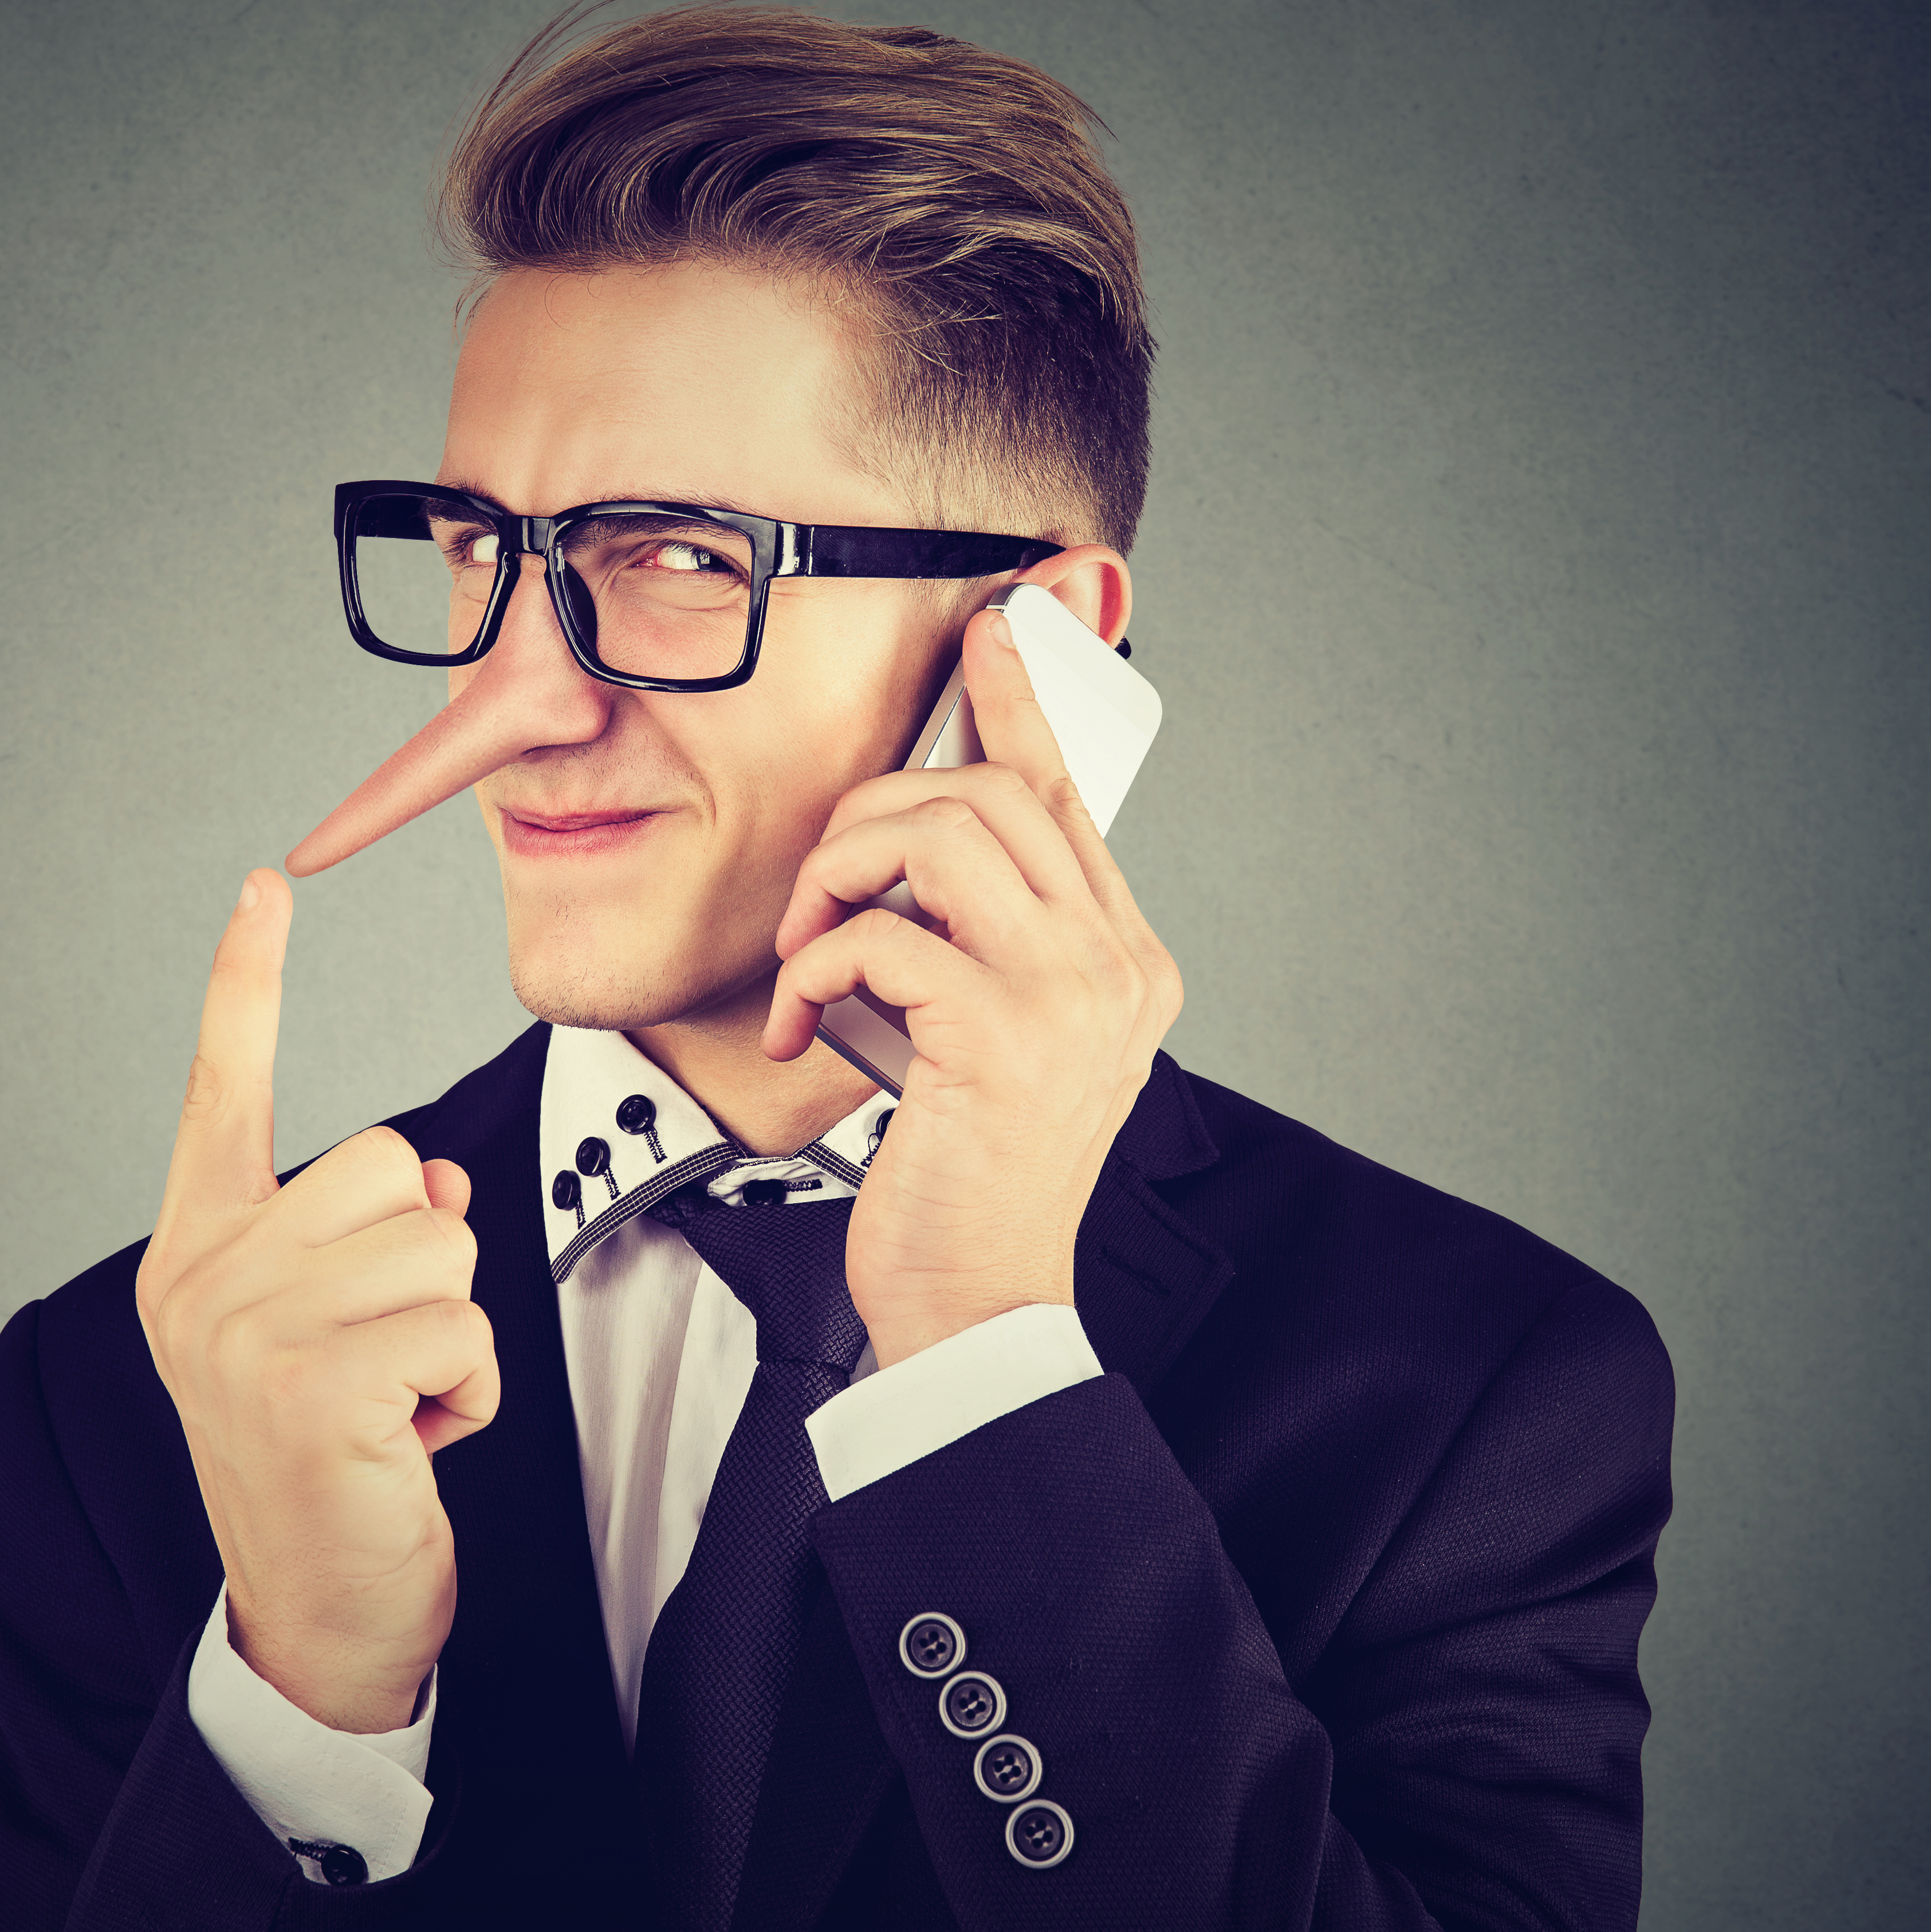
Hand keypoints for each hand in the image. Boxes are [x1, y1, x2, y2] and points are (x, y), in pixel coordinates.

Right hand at [136, 869, 498, 1732]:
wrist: (320, 1617)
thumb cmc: (337, 1460)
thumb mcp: (332, 1328)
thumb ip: (361, 1233)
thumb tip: (428, 1180)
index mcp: (195, 1251)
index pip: (221, 1090)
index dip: (247, 984)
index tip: (261, 884)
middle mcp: (202, 1279)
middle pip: (387, 1166)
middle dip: (419, 1265)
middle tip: (377, 1366)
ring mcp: (248, 1334)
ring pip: (436, 1243)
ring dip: (450, 1335)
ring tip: (395, 1409)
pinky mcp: (315, 1389)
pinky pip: (460, 1324)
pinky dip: (468, 1390)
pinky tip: (413, 1448)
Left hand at [763, 608, 1182, 1365]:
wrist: (977, 1300)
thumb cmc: (966, 1170)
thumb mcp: (992, 1037)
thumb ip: (985, 940)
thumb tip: (919, 844)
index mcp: (1124, 960)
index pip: (1065, 796)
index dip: (1019, 702)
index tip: (992, 631)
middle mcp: (1116, 966)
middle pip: (988, 797)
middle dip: (873, 816)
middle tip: (821, 887)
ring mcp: (1069, 997)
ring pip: (938, 838)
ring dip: (841, 875)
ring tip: (809, 949)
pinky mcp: (1001, 1036)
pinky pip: (882, 935)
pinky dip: (818, 967)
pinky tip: (806, 1024)